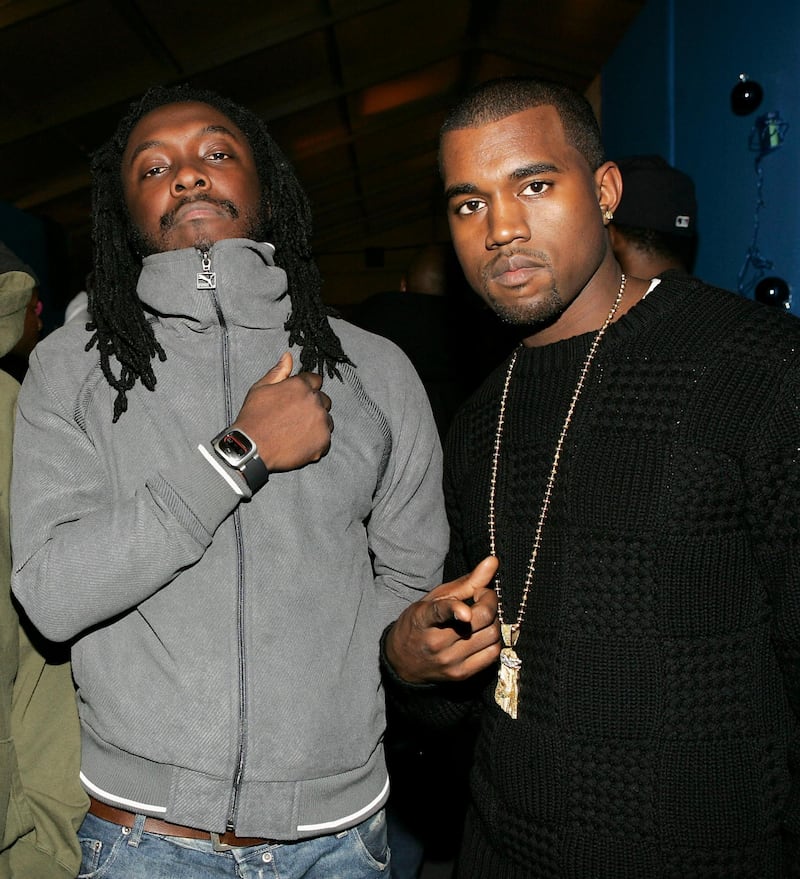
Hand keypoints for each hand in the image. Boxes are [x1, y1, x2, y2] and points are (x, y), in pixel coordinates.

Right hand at [232, 352, 332, 471]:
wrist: (252, 449)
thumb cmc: (253, 419)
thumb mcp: (260, 389)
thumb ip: (278, 372)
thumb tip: (288, 357)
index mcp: (301, 386)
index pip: (315, 380)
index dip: (307, 388)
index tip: (299, 397)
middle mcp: (315, 402)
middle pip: (324, 400)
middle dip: (313, 406)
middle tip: (296, 417)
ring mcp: (321, 422)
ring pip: (326, 420)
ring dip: (316, 423)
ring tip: (297, 431)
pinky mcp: (323, 441)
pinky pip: (325, 439)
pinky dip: (316, 441)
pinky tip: (300, 443)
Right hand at [385, 556, 500, 683]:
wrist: (402, 662)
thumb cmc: (420, 623)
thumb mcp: (435, 598)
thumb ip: (467, 581)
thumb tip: (493, 560)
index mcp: (423, 619)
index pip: (438, 613)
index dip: (454, 611)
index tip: (466, 612)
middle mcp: (436, 643)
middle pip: (480, 620)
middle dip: (489, 601)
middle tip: (482, 596)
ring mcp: (450, 661)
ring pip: (491, 635)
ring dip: (494, 620)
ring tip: (481, 616)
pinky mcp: (461, 674)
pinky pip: (493, 654)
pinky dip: (494, 639)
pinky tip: (484, 633)